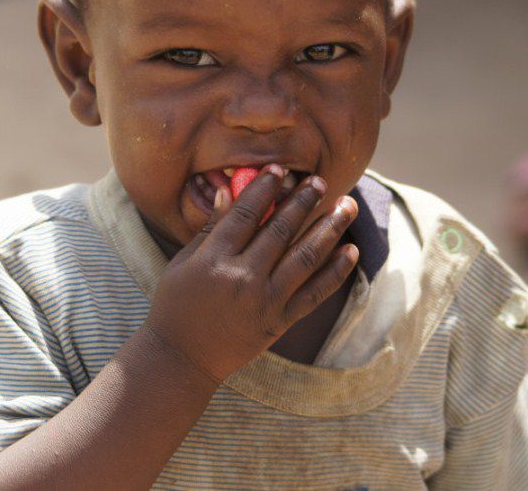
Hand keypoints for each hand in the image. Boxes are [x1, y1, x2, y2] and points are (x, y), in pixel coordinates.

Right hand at [143, 164, 358, 382]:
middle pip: (280, 230)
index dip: (264, 188)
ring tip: (348, 205)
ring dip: (330, 228)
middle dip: (303, 201)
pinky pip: (315, 293)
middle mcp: (243, 278)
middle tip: (321, 181)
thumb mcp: (182, 263)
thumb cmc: (175, 305)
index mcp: (214, 259)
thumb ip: (209, 229)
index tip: (280, 169)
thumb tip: (227, 192)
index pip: (245, 214)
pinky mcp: (280, 321)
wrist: (182, 359)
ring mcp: (265, 301)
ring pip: (305, 257)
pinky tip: (352, 250)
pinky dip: (336, 271)